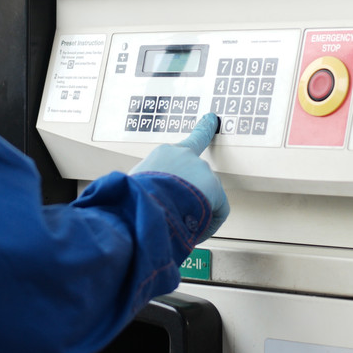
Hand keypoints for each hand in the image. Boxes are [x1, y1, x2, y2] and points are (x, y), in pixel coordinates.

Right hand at [130, 113, 227, 239]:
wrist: (145, 205)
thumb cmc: (134, 197)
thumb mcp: (135, 182)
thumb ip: (149, 181)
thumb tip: (148, 194)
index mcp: (165, 153)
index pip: (190, 140)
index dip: (204, 129)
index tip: (212, 120)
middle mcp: (187, 157)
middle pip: (197, 176)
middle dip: (192, 193)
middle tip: (179, 212)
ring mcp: (202, 171)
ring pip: (207, 194)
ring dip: (197, 208)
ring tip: (180, 224)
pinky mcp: (214, 188)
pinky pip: (218, 210)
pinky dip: (208, 224)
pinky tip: (196, 232)